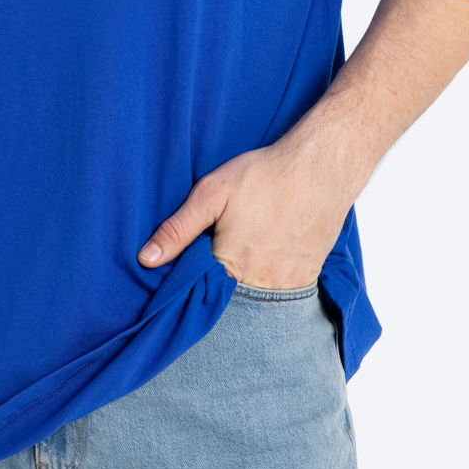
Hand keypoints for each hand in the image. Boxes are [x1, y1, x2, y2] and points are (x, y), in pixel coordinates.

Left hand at [136, 139, 353, 289]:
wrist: (322, 167)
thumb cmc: (265, 175)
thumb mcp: (212, 193)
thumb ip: (177, 229)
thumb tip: (145, 260)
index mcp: (231, 266)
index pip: (200, 294)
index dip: (192, 285)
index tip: (190, 272)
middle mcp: (260, 283)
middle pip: (229, 302)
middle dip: (219, 291)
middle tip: (220, 261)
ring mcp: (287, 285)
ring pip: (257, 302)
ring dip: (245, 290)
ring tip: (242, 262)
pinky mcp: (308, 278)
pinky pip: (283, 297)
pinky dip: (270, 287)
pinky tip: (266, 263)